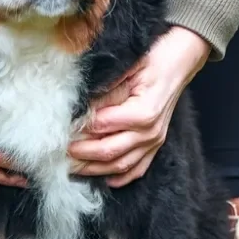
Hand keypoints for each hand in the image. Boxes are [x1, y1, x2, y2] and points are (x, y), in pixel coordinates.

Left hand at [68, 26, 210, 187]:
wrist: (179, 63)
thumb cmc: (153, 60)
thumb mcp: (126, 68)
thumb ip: (105, 90)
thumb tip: (79, 107)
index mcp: (143, 112)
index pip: (102, 126)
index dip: (79, 129)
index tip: (60, 130)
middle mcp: (151, 132)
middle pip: (109, 151)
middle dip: (81, 154)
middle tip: (59, 153)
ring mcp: (155, 142)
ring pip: (120, 165)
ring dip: (94, 169)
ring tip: (71, 167)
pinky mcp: (156, 146)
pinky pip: (137, 169)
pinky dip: (119, 177)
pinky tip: (102, 178)